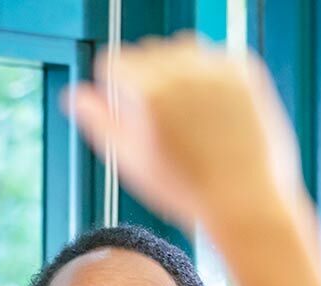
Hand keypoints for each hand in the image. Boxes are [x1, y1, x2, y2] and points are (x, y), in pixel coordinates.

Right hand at [66, 35, 303, 235]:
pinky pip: (217, 57)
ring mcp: (218, 68)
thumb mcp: (130, 162)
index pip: (113, 61)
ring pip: (182, 48)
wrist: (247, 202)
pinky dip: (211, 75)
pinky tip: (214, 110)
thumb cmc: (188, 191)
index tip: (128, 106)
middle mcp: (182, 72)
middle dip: (147, 76)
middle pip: (147, 51)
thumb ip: (98, 121)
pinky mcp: (246, 71)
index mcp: (148, 92)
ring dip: (178, 70)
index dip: (116, 87)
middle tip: (163, 119)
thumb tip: (73, 96)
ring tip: (189, 113)